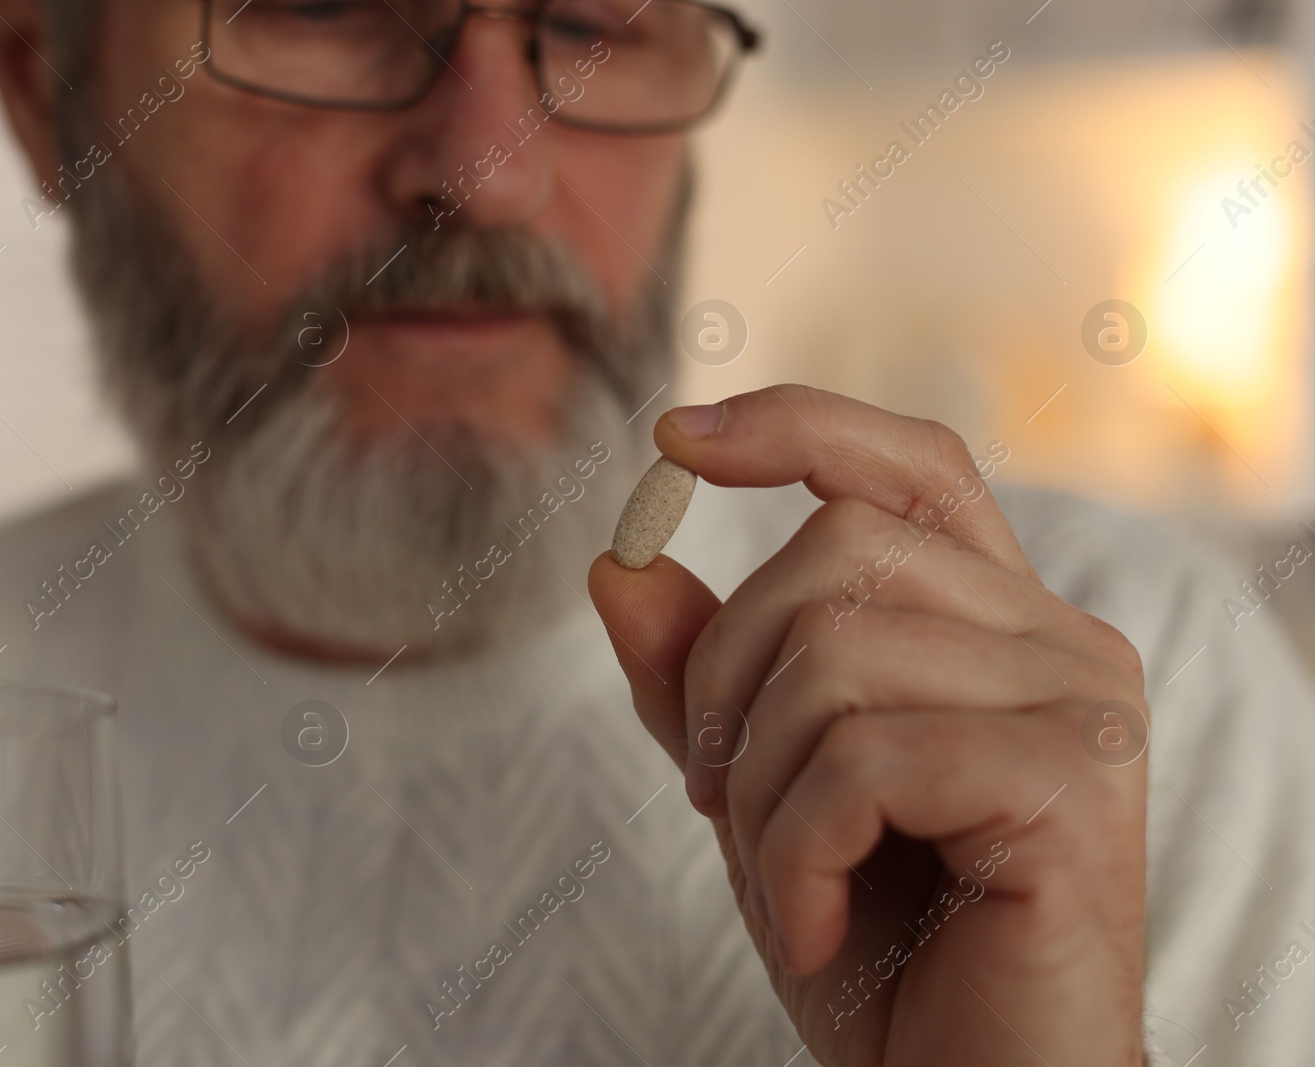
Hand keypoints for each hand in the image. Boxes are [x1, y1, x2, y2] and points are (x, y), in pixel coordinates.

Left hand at [589, 384, 1148, 1066]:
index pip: (907, 466)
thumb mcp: (758, 793)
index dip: (796, 426)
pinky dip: (797, 851)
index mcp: (996, 625)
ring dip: (757, 786)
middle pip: (832, 555)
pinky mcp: (1072, 783)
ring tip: (787, 884)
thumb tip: (619, 565)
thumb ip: (700, 681)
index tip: (673, 441)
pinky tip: (815, 928)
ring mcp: (1079, 705)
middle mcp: (1060, 641)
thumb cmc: (876, 948)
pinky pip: (862, 756)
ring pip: (833, 652)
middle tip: (720, 807)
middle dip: (727, 685)